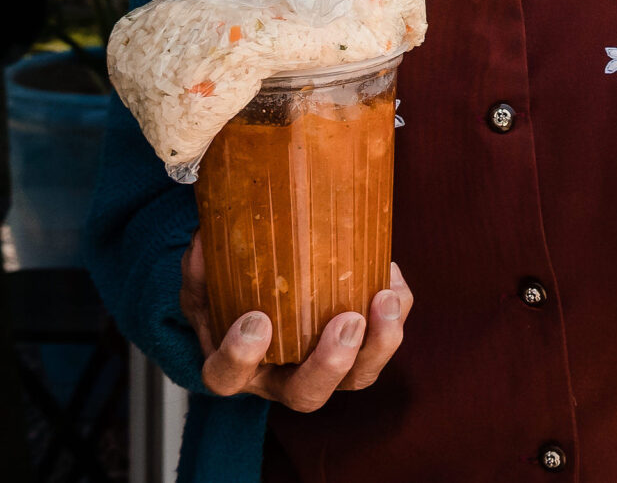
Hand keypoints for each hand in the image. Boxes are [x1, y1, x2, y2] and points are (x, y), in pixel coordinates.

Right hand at [180, 233, 412, 411]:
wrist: (262, 301)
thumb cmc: (231, 299)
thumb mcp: (206, 285)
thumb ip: (203, 268)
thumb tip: (208, 238)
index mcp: (237, 368)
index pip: (228, 377)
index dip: (241, 357)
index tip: (257, 320)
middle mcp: (283, 378)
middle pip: (308, 394)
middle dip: (332, 362)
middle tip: (347, 321)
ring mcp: (325, 368)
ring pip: (359, 376)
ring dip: (380, 342)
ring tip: (386, 299)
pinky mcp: (360, 349)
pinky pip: (384, 341)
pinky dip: (396, 310)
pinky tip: (392, 276)